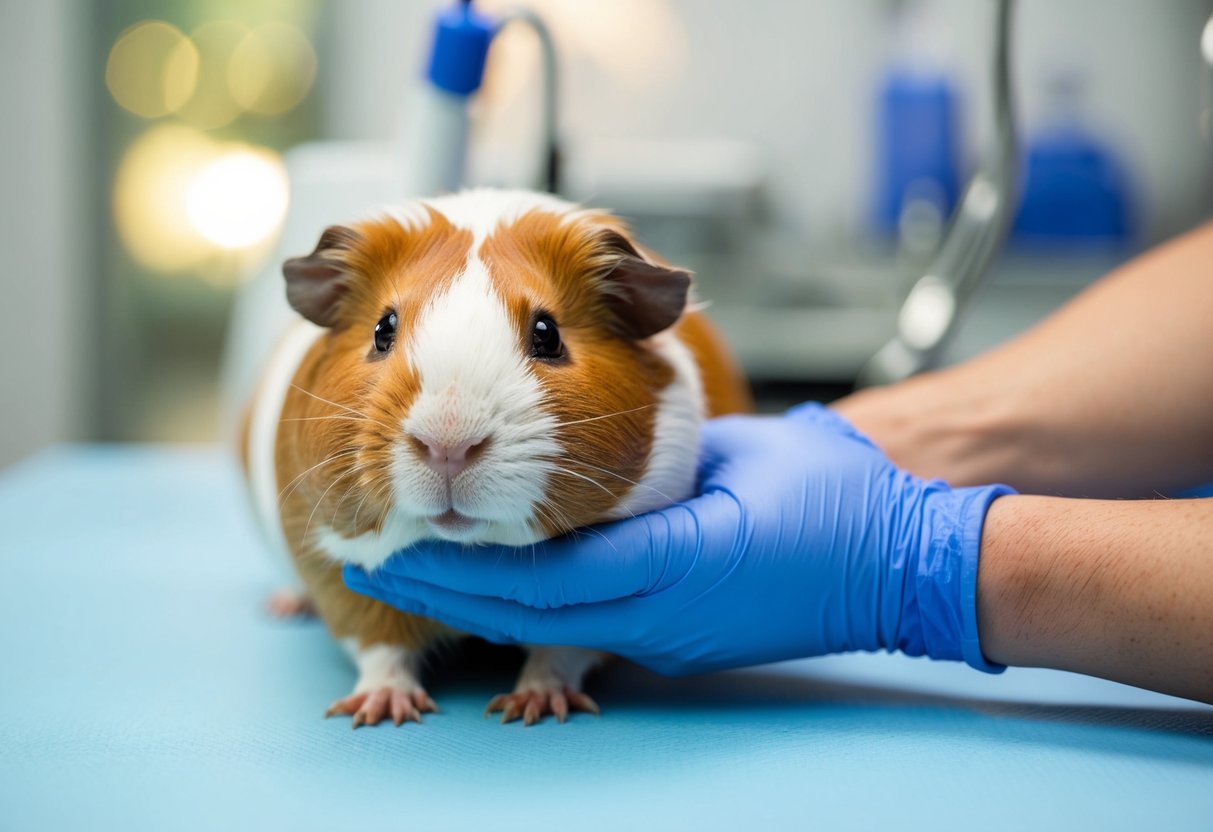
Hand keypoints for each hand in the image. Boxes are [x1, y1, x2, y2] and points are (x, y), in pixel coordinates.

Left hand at [344, 404, 1011, 675]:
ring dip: (487, 602)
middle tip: (384, 564)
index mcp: (681, 566)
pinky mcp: (680, 638)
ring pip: (554, 626)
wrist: (907, 568)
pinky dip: (534, 602)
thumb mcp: (745, 454)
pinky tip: (503, 578)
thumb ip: (660, 457)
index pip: (550, 575)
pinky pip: (588, 624)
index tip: (408, 545)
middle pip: (534, 615)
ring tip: (427, 572)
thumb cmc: (842, 502)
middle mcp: (665, 617)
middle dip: (454, 594)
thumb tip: (596, 453)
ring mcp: (671, 637)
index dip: (470, 566)